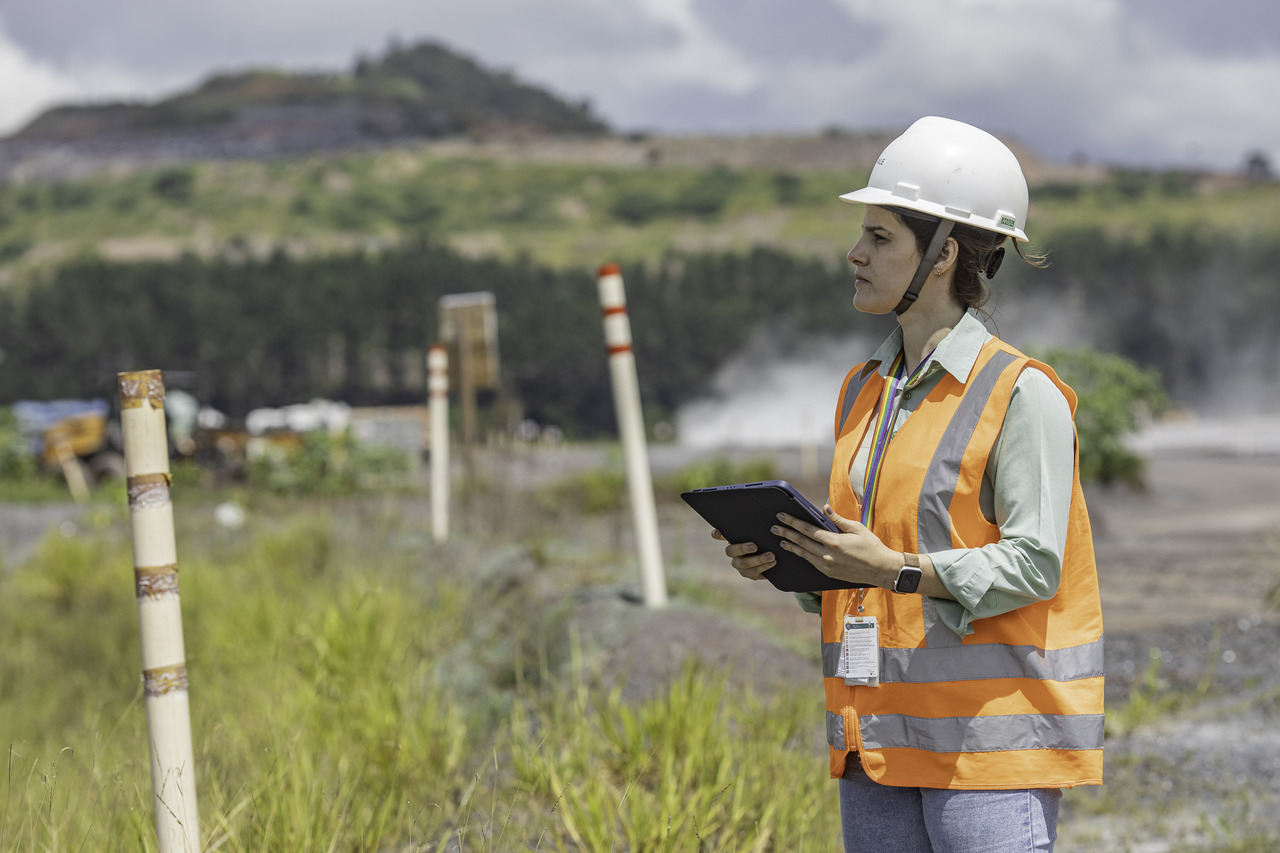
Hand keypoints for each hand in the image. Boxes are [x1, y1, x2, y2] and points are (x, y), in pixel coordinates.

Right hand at [711, 528, 775, 580]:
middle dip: (742, 548)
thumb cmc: (765, 538)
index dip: (717, 534)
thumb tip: (758, 504)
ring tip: (771, 555)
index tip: (717, 532)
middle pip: (730, 551)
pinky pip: (754, 572)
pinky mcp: (750, 574)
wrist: (777, 555)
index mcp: (732, 539)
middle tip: (754, 546)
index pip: (719, 535)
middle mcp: (733, 552)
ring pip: (744, 564)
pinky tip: (773, 562)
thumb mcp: (761, 530)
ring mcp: (740, 565)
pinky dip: (764, 567)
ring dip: (758, 560)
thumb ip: (755, 523)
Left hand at [770, 505, 898, 585]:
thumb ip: (838, 520)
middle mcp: (827, 555)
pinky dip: (802, 556)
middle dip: (786, 533)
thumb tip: (825, 508)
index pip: (807, 530)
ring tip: (781, 540)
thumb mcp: (857, 528)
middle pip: (801, 542)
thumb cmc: (871, 546)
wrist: (880, 569)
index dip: (793, 522)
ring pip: (804, 554)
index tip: (782, 517)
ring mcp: (827, 566)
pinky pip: (811, 563)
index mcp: (834, 541)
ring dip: (791, 546)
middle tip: (774, 528)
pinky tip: (797, 551)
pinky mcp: (828, 573)